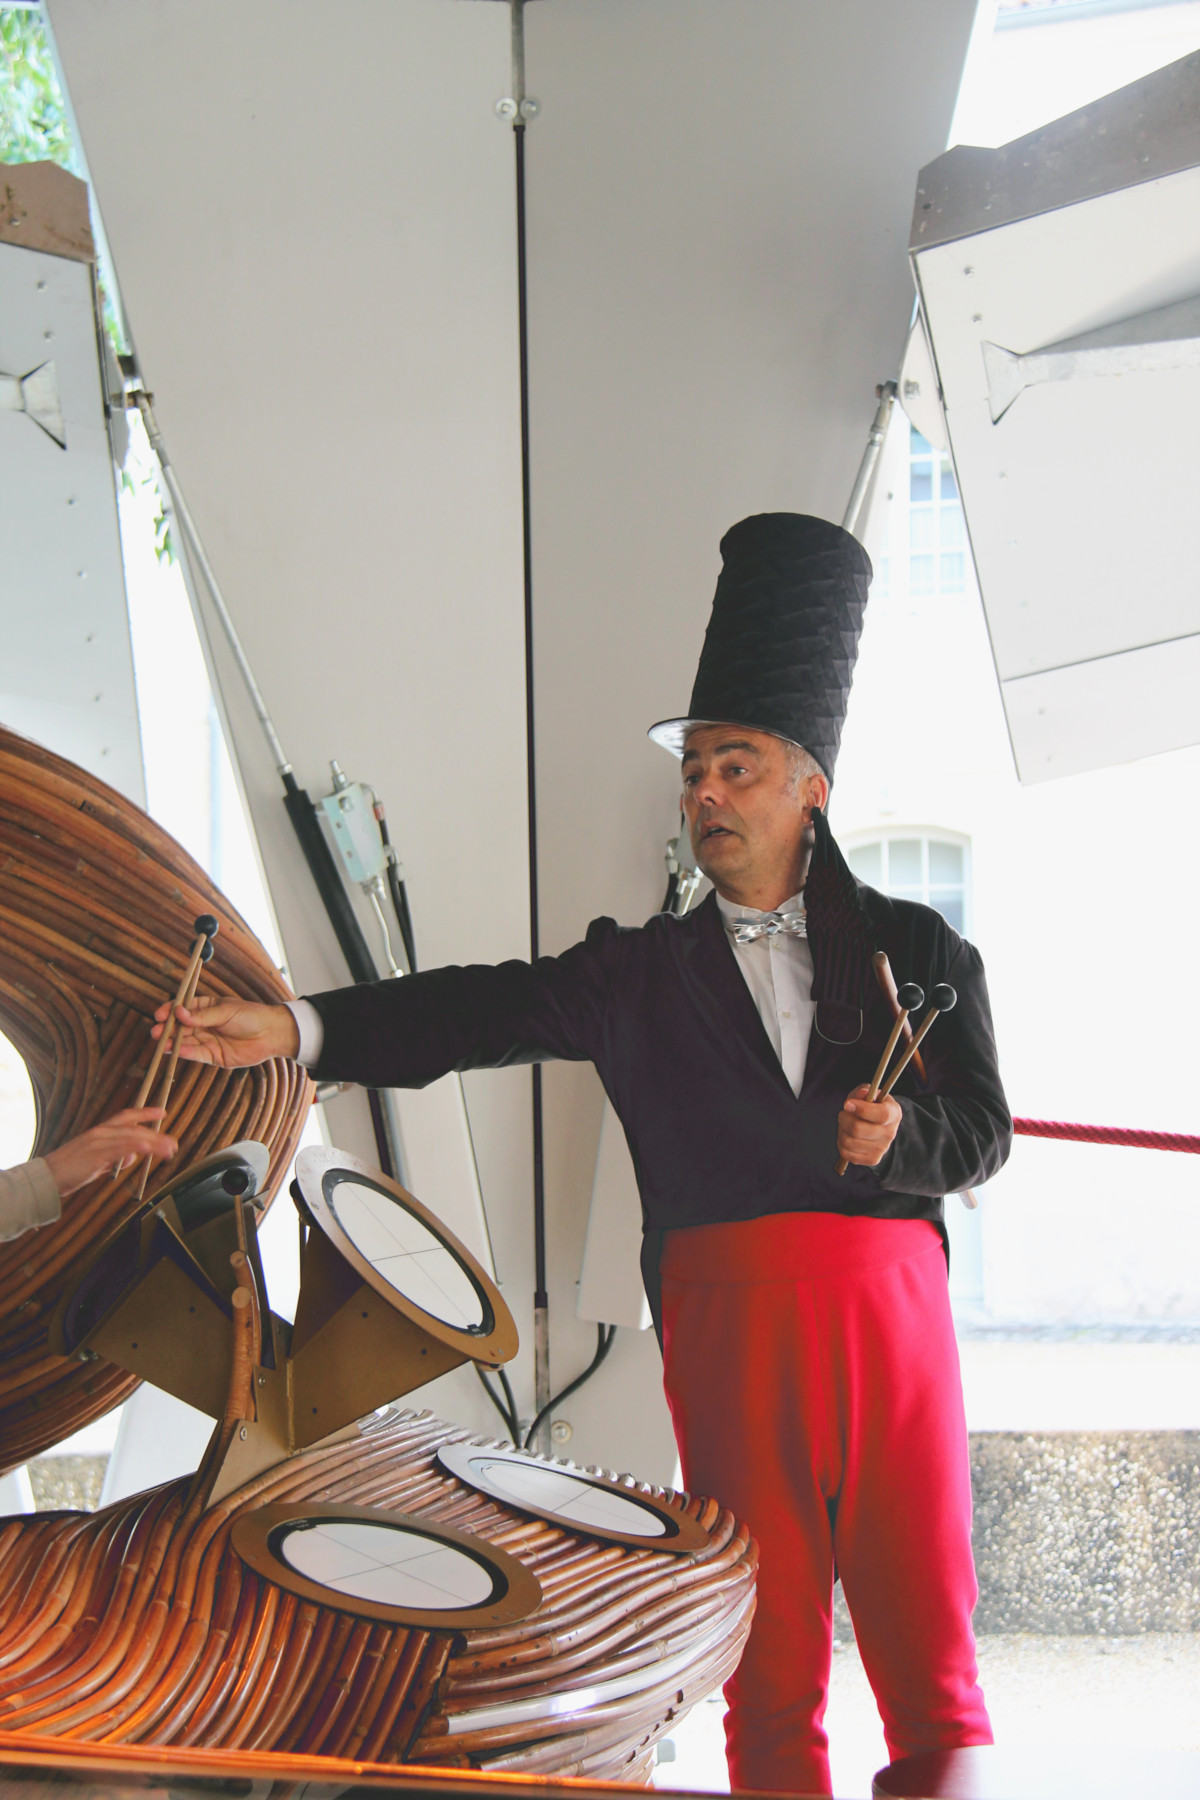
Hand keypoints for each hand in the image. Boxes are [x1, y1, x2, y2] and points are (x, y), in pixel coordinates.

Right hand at [44, 1109, 177, 1193]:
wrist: (45, 1179)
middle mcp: (100, 1133)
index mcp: (100, 1132)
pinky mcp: (94, 1155)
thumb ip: (114, 1159)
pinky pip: (118, 1149)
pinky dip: (135, 1147)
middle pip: (134, 1129)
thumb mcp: (96, 1163)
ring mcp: (97, 1142)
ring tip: (169, 1149)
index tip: (162, 1111)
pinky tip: (147, 1149)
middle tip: (173, 1143)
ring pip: (131, 1138)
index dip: (145, 1113)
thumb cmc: (68, 1172)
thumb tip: (132, 1158)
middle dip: (156, 1135)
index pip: (126, 1117)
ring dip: (153, 1143)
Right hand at [152, 995, 299, 1068]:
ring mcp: (208, 1041)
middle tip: (155, 1032)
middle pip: (181, 1027)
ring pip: (186, 1042)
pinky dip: (186, 1053)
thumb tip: (179, 1013)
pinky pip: (196, 1054)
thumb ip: (202, 1016)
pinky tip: (176, 1051)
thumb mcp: (225, 1011)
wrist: (271, 1034)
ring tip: (161, 1043)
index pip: (183, 1008)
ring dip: (173, 1043)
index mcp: (207, 1008)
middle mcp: (205, 1025)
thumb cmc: (250, 1016)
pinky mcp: (214, 1056)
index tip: (159, 1015)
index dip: (170, 1011)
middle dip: (168, 1029)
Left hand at [837, 1085, 901, 1167]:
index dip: (862, 1109)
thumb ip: (863, 1091)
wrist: (876, 1124)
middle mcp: (890, 1133)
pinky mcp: (872, 1159)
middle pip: (858, 1129)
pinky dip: (841, 1143)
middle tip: (843, 1112)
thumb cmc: (870, 1105)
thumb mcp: (868, 1093)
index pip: (882, 1115)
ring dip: (841, 1130)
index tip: (847, 1103)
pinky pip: (846, 1153)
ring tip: (845, 1124)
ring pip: (848, 1141)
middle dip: (844, 1118)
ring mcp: (882, 1149)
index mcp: (894, 1113)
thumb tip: (861, 1094)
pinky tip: (847, 1136)